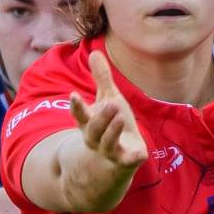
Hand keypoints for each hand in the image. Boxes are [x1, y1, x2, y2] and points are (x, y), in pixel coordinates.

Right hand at [68, 53, 147, 171]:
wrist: (120, 156)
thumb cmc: (113, 122)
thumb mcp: (108, 98)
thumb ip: (101, 79)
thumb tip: (94, 52)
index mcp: (89, 122)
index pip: (80, 115)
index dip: (77, 106)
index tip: (73, 95)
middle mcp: (96, 138)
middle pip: (93, 130)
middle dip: (100, 118)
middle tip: (111, 103)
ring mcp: (111, 151)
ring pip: (107, 144)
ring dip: (112, 131)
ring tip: (120, 116)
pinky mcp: (126, 160)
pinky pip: (128, 161)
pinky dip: (133, 158)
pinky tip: (140, 154)